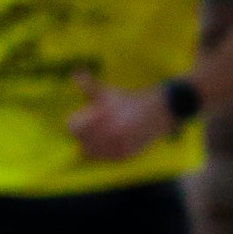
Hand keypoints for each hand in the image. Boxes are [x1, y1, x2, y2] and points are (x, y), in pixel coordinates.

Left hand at [67, 78, 183, 165]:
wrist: (158, 112)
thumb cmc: (129, 100)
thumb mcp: (108, 92)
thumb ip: (89, 85)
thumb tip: (75, 74)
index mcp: (103, 115)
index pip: (74, 128)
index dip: (74, 124)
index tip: (78, 120)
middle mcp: (110, 132)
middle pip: (82, 142)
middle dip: (82, 136)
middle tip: (86, 131)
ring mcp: (119, 145)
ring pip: (93, 153)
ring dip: (90, 147)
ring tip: (96, 138)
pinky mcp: (127, 154)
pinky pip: (106, 159)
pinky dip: (103, 154)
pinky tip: (106, 146)